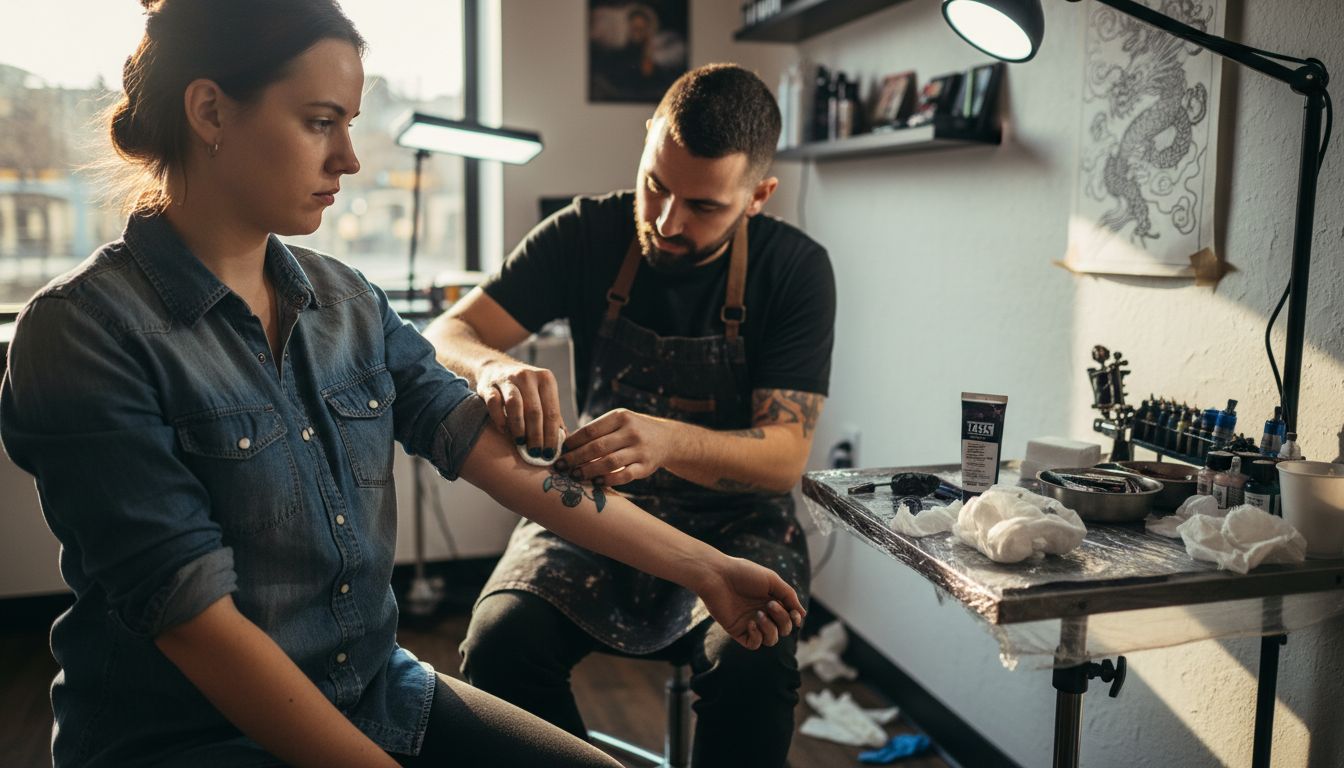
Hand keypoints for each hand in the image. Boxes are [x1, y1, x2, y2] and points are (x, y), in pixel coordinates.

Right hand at [477, 360, 564, 459]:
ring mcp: (507, 379)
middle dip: (536, 435)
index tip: (550, 454)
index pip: (552, 412)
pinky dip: (499, 418)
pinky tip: (504, 431)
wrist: (496, 368)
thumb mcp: (542, 395)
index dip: (551, 435)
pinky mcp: (489, 385)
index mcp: (546, 380)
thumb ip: (551, 416)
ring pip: (515, 405)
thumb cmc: (525, 389)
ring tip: (521, 443)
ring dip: (519, 427)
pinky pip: (494, 403)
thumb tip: (563, 443)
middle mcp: (528, 377)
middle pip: (535, 410)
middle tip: (535, 453)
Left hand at [556, 408, 676, 485]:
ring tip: (574, 475)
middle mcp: (631, 432)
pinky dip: (608, 480)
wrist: (666, 439)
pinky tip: (595, 482)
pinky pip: (624, 475)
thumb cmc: (632, 430)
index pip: (590, 430)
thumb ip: (597, 431)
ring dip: (588, 470)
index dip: (572, 442)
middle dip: (575, 458)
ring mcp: (640, 450)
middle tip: (561, 466)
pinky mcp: (646, 467)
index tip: (560, 451)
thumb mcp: (619, 422)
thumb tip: (565, 445)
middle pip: (597, 447)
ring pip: (609, 462)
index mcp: (620, 417)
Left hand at [693, 556, 805, 649]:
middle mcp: (763, 613)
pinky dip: (757, 636)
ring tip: (759, 614)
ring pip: (771, 640)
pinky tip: (750, 623)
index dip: (795, 619)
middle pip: (784, 629)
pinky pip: (754, 644)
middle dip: (782, 619)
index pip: (790, 618)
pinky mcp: (737, 631)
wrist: (717, 575)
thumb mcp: (772, 580)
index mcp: (772, 600)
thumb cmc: (744, 573)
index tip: (794, 613)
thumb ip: (789, 596)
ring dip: (770, 629)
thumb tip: (802, 614)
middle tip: (770, 605)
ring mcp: (750, 623)